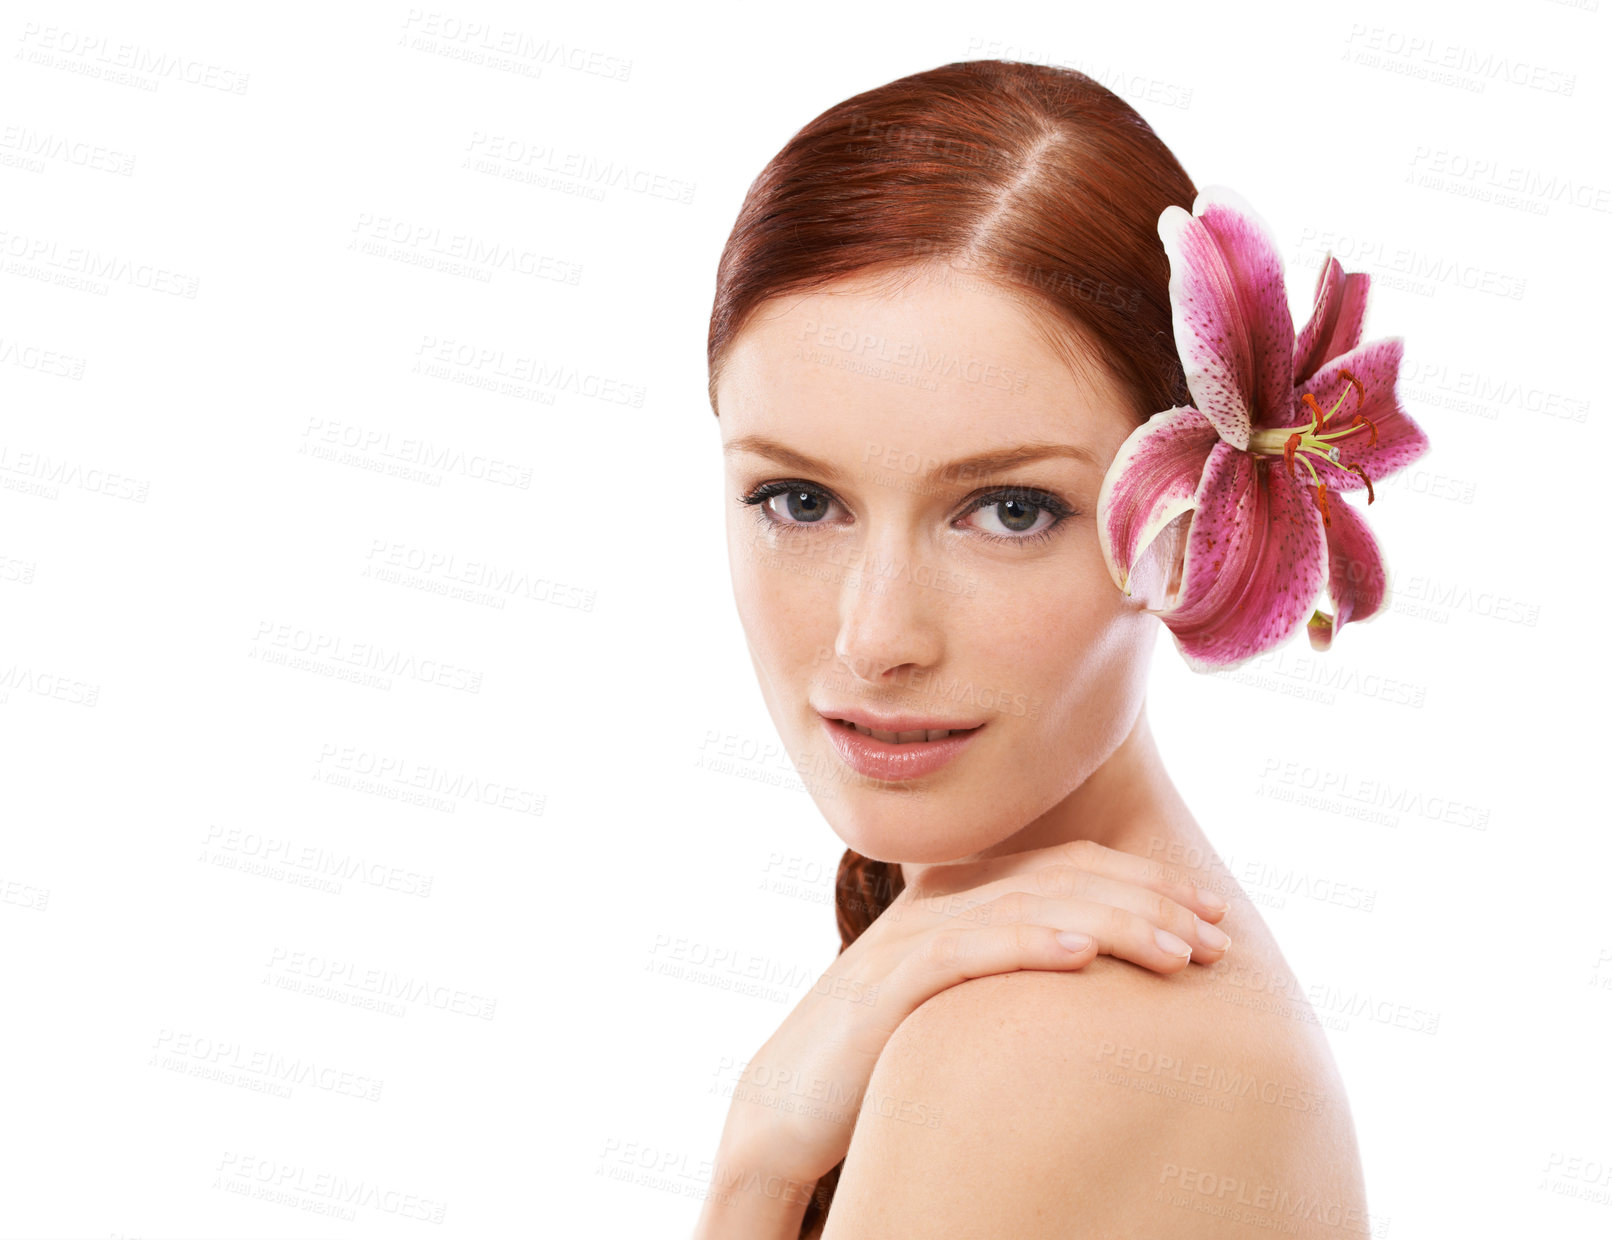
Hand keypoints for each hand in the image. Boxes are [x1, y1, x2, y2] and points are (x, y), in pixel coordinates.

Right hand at [714, 837, 1230, 1185]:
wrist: (787, 1104)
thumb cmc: (885, 1056)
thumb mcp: (963, 998)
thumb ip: (1018, 968)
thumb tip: (1108, 974)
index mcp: (964, 897)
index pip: (1070, 864)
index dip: (1146, 880)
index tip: (1213, 913)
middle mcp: (941, 903)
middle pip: (1062, 877)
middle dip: (1151, 901)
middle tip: (1219, 938)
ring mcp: (912, 939)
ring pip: (1027, 906)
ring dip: (1112, 923)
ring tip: (1176, 950)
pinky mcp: (886, 986)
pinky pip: (964, 952)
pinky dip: (1026, 945)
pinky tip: (1081, 956)